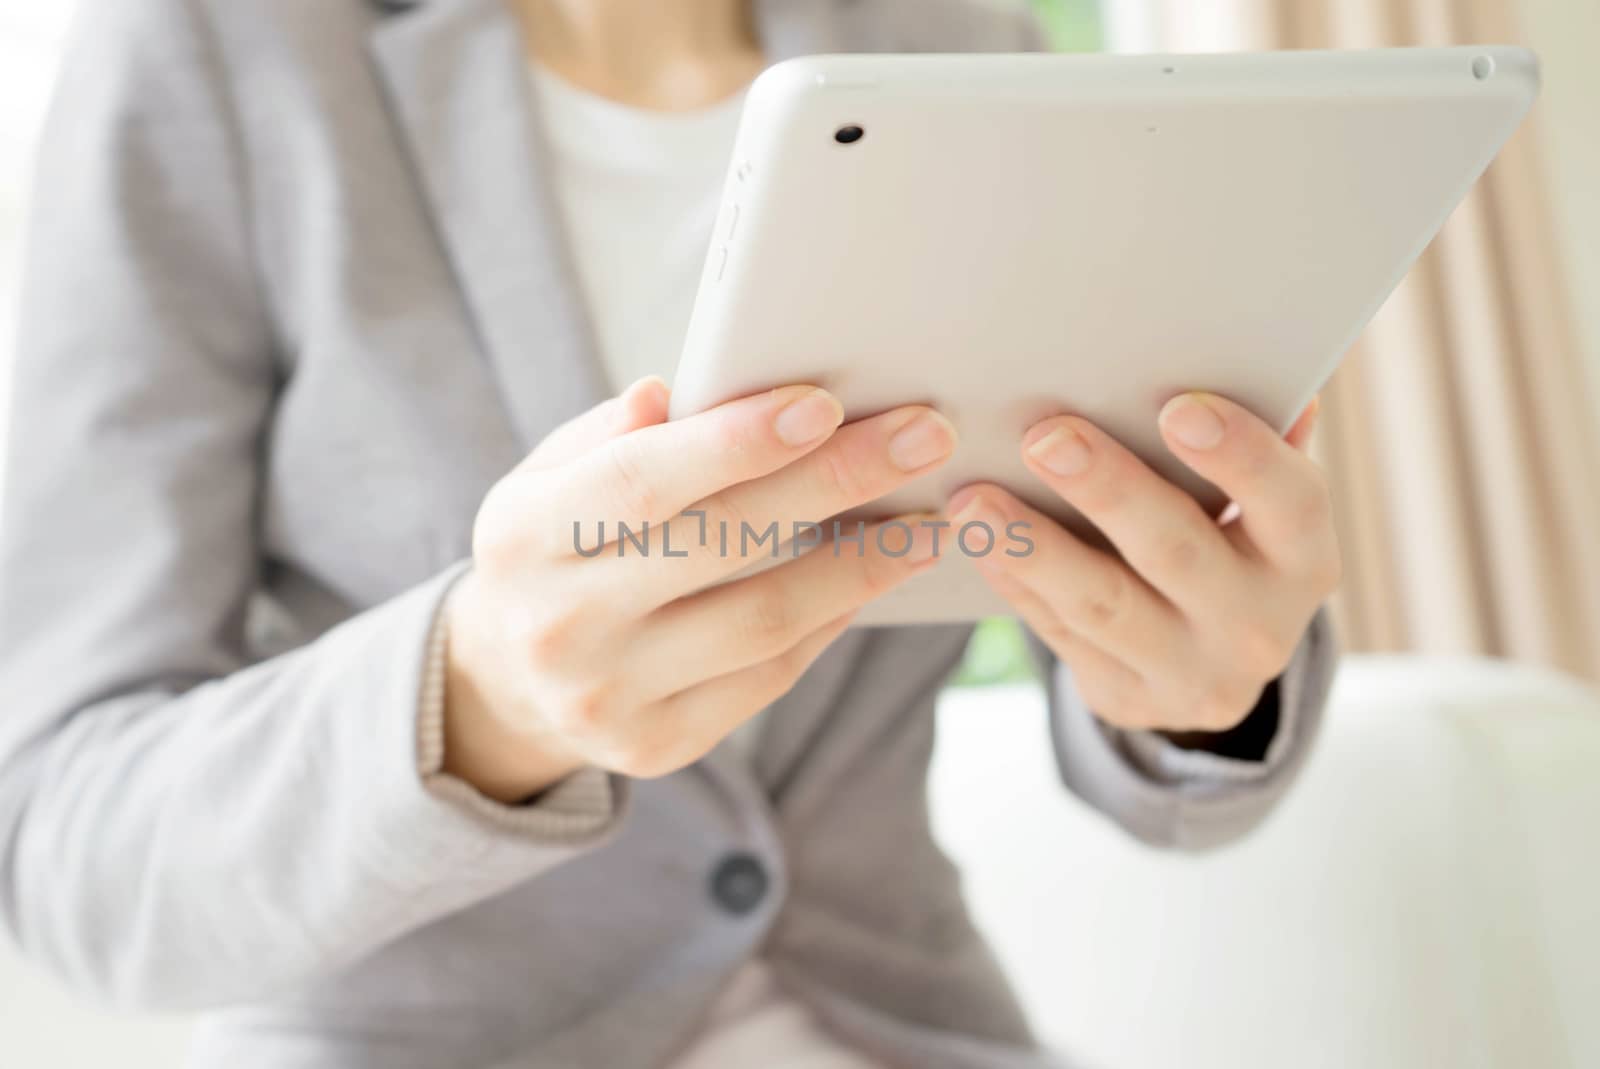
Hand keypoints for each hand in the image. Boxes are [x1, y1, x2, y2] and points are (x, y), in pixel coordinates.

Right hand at [443, 377, 957, 800]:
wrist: (506, 684)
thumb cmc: (555, 549)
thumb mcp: (550, 479)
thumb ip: (611, 436)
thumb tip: (678, 393)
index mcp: (524, 535)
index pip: (640, 482)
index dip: (735, 443)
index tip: (825, 404)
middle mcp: (561, 623)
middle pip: (722, 545)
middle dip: (836, 482)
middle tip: (926, 436)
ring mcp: (610, 695)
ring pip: (764, 620)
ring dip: (862, 563)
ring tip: (928, 517)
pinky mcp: (659, 747)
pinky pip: (771, 674)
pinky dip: (832, 618)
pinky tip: (875, 574)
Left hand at [948, 393, 1338, 735]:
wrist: (1209, 663)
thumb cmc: (1228, 541)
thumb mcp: (1259, 504)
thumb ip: (1258, 437)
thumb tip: (1256, 356)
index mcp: (1304, 559)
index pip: (1289, 503)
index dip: (1241, 456)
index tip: (1179, 408)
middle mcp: (1257, 626)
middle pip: (1176, 552)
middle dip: (1108, 491)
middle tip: (1045, 437)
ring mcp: (1189, 674)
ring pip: (1102, 605)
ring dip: (1034, 547)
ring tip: (976, 499)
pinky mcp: (1125, 698)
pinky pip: (1059, 634)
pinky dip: (1015, 583)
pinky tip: (977, 540)